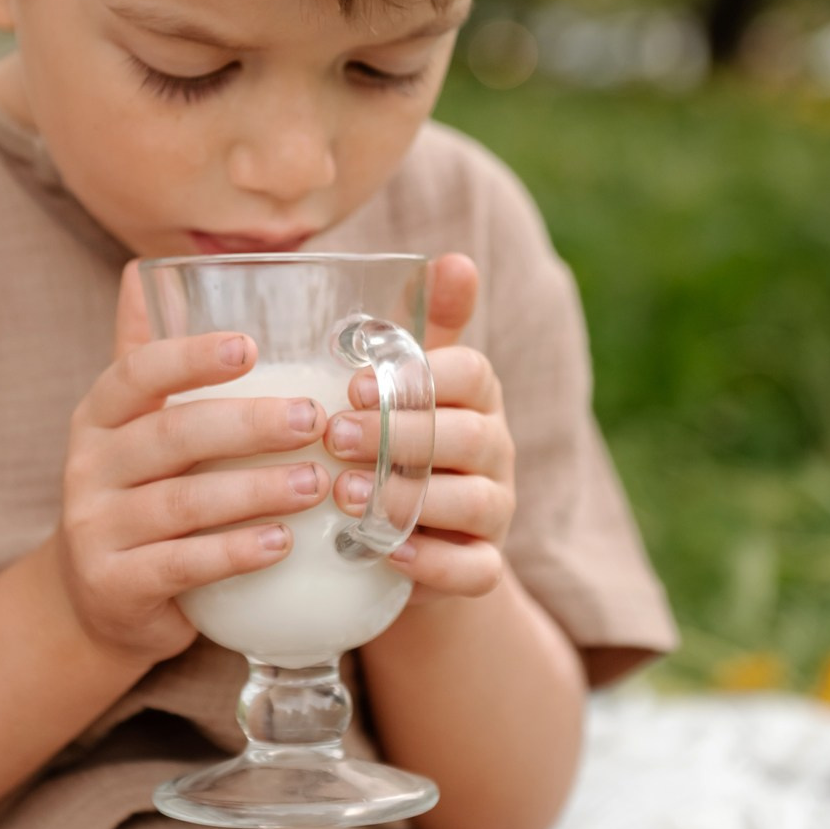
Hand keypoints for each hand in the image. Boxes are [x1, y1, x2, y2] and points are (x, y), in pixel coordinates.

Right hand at [56, 261, 328, 663]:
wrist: (94, 599)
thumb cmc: (136, 493)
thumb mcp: (132, 424)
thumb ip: (145, 353)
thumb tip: (146, 266)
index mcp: (99, 416)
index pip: (137, 373)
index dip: (190, 357)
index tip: (249, 347)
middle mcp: (88, 467)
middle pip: (172, 436)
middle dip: (248, 425)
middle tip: (314, 419)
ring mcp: (97, 529)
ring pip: (183, 503)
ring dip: (256, 491)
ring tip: (316, 482)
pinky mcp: (116, 585)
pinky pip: (183, 565)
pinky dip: (236, 553)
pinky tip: (284, 543)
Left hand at [326, 254, 514, 606]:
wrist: (405, 541)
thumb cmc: (396, 441)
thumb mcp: (406, 384)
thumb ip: (420, 329)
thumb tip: (454, 258)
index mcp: (477, 395)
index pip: (472, 372)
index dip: (418, 378)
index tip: (353, 386)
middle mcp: (496, 449)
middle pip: (469, 436)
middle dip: (401, 435)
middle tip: (333, 436)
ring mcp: (496, 511)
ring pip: (476, 502)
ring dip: (411, 498)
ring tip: (345, 495)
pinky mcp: (484, 566)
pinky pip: (475, 570)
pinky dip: (436, 563)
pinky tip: (389, 553)